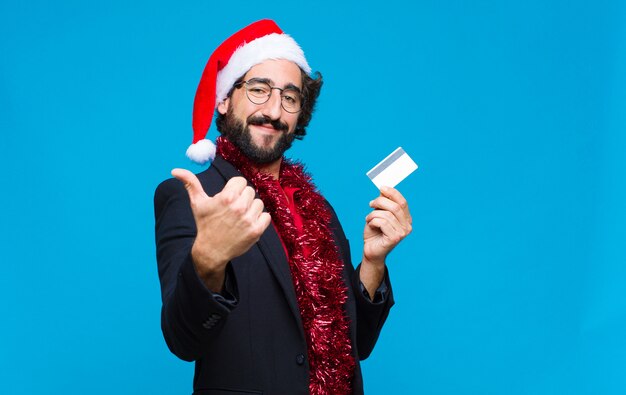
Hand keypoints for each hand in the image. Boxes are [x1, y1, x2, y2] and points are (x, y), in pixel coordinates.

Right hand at [172, 169, 271, 291]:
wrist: (211, 250)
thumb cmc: (205, 224)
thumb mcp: (197, 203)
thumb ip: (190, 183)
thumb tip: (175, 170)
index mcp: (226, 197)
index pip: (241, 181)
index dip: (234, 189)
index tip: (228, 198)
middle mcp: (239, 207)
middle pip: (250, 191)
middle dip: (242, 198)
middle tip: (233, 210)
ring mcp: (248, 219)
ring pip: (259, 203)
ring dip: (252, 209)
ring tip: (240, 217)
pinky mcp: (256, 230)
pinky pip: (266, 216)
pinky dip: (260, 220)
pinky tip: (248, 224)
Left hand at [360, 186, 411, 296]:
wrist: (370, 251)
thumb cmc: (375, 233)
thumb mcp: (378, 214)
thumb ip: (383, 203)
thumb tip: (383, 188)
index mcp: (406, 219)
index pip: (402, 202)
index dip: (393, 193)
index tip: (382, 187)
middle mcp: (407, 226)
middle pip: (395, 207)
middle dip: (380, 202)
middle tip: (370, 204)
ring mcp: (402, 233)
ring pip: (386, 214)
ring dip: (373, 214)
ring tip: (368, 219)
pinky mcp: (395, 238)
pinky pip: (382, 222)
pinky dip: (372, 221)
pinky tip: (370, 225)